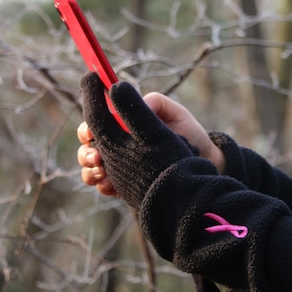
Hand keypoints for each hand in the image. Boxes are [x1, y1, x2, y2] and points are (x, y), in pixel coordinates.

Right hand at [77, 81, 225, 196]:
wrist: (205, 162)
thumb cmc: (188, 133)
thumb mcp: (175, 113)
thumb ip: (156, 103)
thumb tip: (138, 105)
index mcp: (125, 124)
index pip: (96, 122)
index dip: (88, 127)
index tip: (91, 132)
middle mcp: (118, 145)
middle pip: (87, 148)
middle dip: (86, 153)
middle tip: (98, 157)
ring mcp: (120, 167)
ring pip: (90, 169)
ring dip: (91, 171)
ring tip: (104, 173)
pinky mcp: (126, 187)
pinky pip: (104, 187)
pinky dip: (103, 186)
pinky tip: (112, 187)